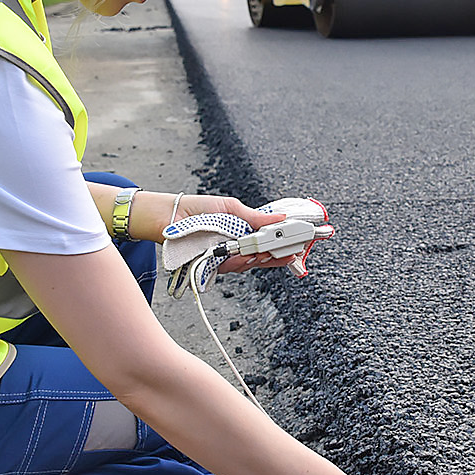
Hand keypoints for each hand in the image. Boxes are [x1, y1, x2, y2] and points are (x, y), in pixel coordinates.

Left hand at [144, 192, 334, 272]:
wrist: (169, 217)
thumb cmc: (198, 209)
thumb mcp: (231, 207)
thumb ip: (256, 217)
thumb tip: (281, 218)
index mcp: (244, 229)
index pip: (271, 238)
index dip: (287, 241)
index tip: (304, 239)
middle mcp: (238, 245)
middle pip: (266, 255)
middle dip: (281, 253)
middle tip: (295, 249)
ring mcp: (228, 256)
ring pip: (252, 263)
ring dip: (264, 258)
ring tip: (275, 251)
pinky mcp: (216, 265)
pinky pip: (235, 266)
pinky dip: (244, 261)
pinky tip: (253, 255)